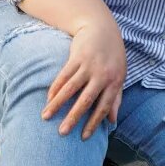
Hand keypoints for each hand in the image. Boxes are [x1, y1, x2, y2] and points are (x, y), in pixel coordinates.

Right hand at [40, 16, 127, 139]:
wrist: (102, 28)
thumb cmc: (112, 55)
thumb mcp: (119, 75)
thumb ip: (116, 98)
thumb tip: (112, 121)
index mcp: (115, 81)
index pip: (103, 106)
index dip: (93, 123)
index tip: (83, 137)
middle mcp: (102, 74)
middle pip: (86, 100)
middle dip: (73, 117)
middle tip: (62, 132)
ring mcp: (89, 65)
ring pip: (70, 89)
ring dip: (57, 104)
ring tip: (46, 116)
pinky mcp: (76, 57)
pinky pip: (63, 76)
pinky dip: (54, 88)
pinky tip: (48, 98)